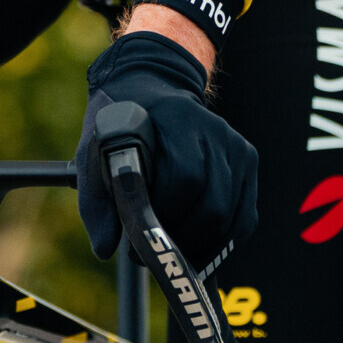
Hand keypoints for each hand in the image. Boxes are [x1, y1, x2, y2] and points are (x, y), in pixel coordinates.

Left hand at [75, 29, 257, 266]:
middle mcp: (214, 129)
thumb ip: (97, 202)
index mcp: (177, 118)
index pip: (184, 177)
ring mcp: (236, 145)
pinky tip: (197, 249)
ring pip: (231, 215)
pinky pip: (245, 216)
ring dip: (200, 247)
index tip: (137, 241)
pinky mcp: (248, 161)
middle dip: (183, 240)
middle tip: (154, 255)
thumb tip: (105, 249)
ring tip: (172, 254)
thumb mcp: (93, 154)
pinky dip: (223, 243)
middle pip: (213, 203)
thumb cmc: (120, 127)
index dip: (164, 217)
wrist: (152, 88)